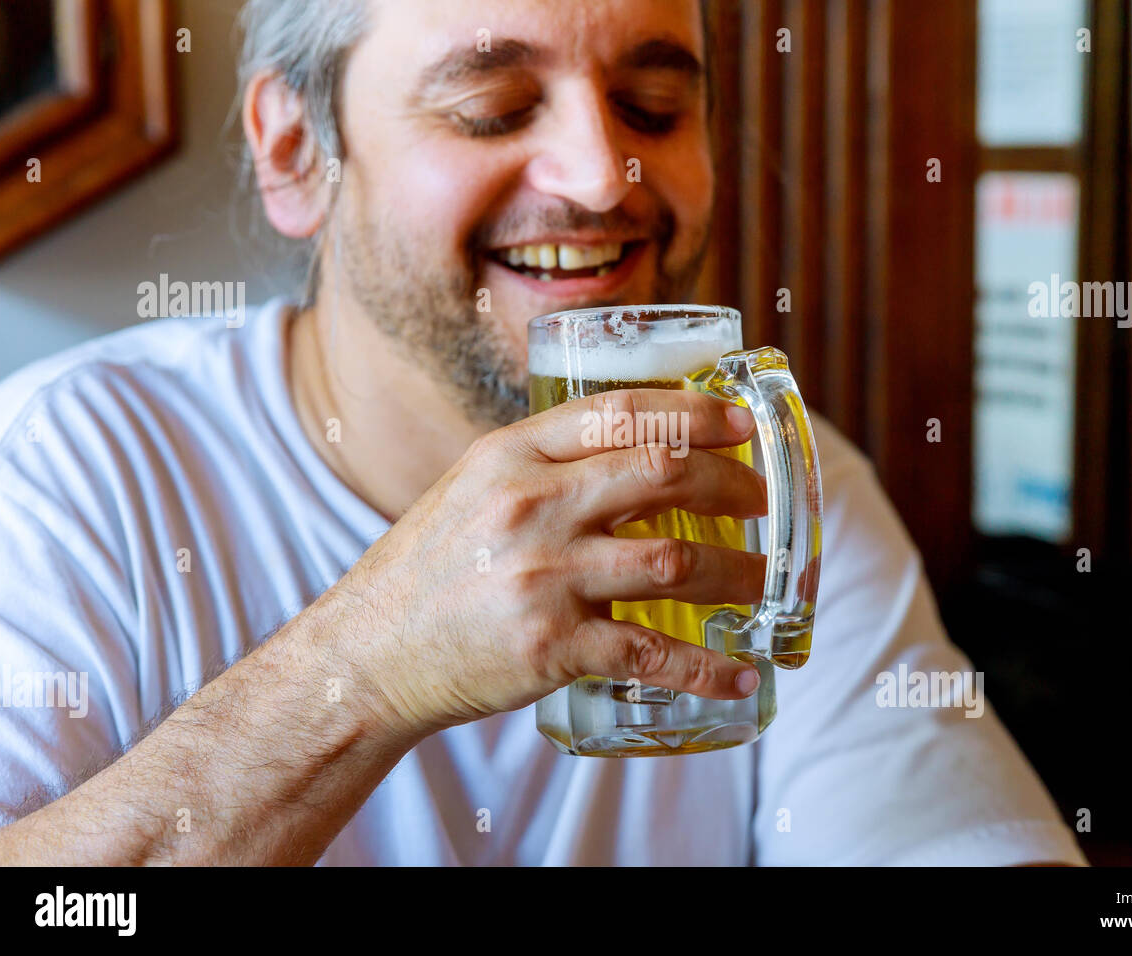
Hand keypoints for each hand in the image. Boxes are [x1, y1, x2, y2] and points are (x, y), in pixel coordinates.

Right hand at [325, 388, 768, 737]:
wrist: (370, 653)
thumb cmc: (430, 567)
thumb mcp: (474, 486)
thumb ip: (546, 463)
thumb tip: (640, 446)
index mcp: (511, 455)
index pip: (623, 412)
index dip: (697, 412)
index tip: (742, 425)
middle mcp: (530, 507)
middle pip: (663, 474)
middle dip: (732, 485)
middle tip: (761, 502)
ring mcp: (543, 578)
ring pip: (674, 562)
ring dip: (736, 573)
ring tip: (761, 583)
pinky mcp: (552, 647)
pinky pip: (651, 652)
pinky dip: (706, 666)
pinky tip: (739, 673)